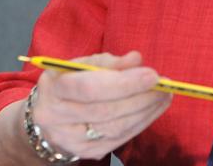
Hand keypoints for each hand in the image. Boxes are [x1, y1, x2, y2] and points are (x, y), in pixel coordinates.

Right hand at [29, 50, 172, 159]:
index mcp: (54, 88)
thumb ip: (109, 61)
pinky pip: (120, 139)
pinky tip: (153, 109)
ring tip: (164, 95)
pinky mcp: (87, 152)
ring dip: (146, 111)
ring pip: (116, 128)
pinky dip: (141, 123)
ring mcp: (71, 140)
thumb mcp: (82, 64)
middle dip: (141, 97)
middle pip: (106, 110)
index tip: (152, 75)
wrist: (48, 115)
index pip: (91, 88)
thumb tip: (136, 60)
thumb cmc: (69, 81)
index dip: (124, 83)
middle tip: (165, 85)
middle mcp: (57, 117)